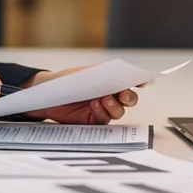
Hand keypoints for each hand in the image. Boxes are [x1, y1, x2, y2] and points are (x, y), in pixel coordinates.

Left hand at [20, 66, 140, 124]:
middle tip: (124, 94)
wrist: (47, 96)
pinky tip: (95, 106)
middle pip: (129, 98)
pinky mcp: (94, 121)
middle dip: (130, 96)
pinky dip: (103, 112)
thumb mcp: (84, 74)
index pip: (129, 80)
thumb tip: (122, 71)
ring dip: (115, 105)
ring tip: (104, 99)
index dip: (140, 80)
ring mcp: (103, 109)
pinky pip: (105, 120)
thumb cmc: (66, 81)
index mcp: (110, 80)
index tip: (145, 80)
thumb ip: (103, 73)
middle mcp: (110, 95)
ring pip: (119, 111)